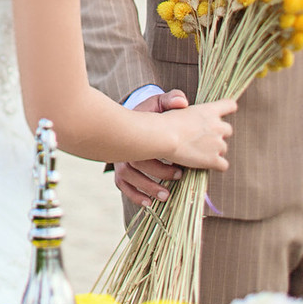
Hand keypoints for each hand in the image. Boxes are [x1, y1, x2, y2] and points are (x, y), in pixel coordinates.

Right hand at [114, 89, 187, 208]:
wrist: (130, 119)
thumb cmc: (148, 112)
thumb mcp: (158, 102)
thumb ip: (171, 99)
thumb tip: (182, 102)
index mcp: (135, 131)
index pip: (144, 145)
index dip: (161, 158)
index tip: (180, 166)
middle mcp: (125, 147)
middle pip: (135, 164)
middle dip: (157, 174)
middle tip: (178, 177)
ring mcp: (120, 160)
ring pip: (127, 177)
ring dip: (146, 188)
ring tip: (165, 196)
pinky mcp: (119, 171)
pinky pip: (123, 186)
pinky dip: (134, 196)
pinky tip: (148, 204)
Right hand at [167, 97, 236, 172]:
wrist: (164, 136)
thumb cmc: (166, 121)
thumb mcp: (177, 105)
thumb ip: (183, 102)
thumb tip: (186, 104)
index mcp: (210, 110)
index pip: (230, 105)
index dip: (228, 108)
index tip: (225, 111)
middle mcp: (217, 126)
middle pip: (228, 130)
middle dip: (218, 133)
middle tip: (203, 137)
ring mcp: (217, 144)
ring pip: (224, 148)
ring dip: (215, 150)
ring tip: (199, 151)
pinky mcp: (213, 160)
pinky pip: (223, 165)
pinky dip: (216, 165)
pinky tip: (206, 163)